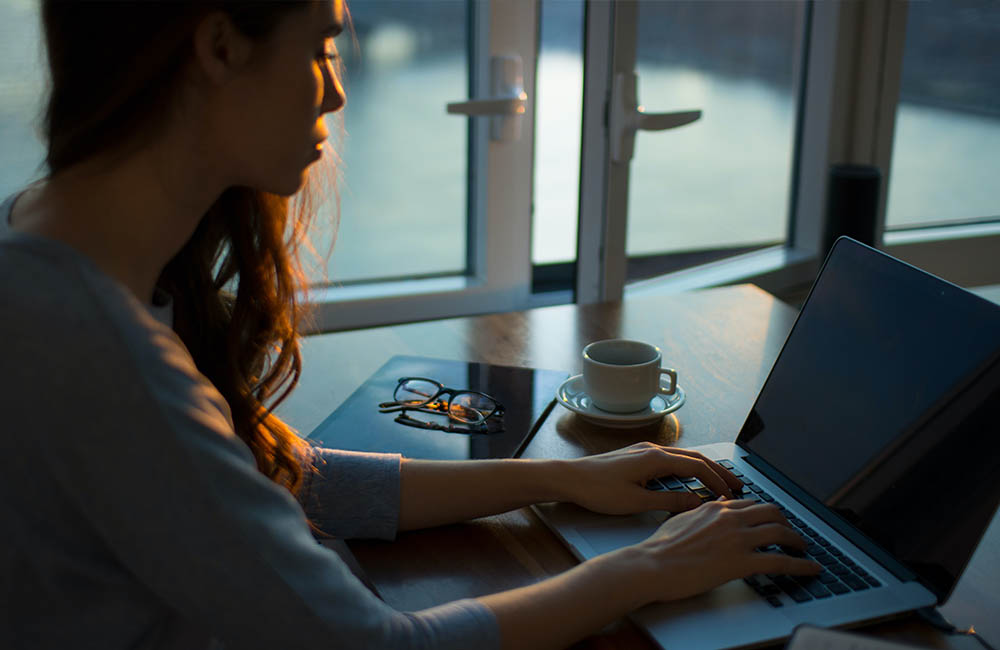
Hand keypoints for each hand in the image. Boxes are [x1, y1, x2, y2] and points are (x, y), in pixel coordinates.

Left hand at [561, 442, 743, 515]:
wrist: (570, 477)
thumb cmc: (598, 490)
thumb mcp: (636, 502)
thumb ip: (669, 502)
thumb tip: (697, 503)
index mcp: (655, 458)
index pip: (697, 467)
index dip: (717, 481)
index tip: (732, 495)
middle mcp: (653, 450)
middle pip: (695, 457)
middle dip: (718, 471)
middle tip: (738, 485)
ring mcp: (644, 451)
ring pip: (683, 457)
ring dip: (703, 468)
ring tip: (719, 482)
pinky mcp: (637, 456)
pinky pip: (670, 459)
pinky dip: (687, 468)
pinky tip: (690, 479)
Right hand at [627, 498, 820, 603]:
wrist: (652, 565)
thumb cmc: (661, 547)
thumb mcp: (682, 519)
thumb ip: (703, 511)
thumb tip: (716, 504)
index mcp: (716, 508)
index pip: (751, 504)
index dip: (767, 513)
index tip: (773, 520)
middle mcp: (730, 518)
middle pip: (772, 513)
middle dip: (787, 522)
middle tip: (792, 533)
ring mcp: (738, 539)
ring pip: (781, 533)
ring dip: (798, 541)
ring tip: (804, 549)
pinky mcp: (742, 562)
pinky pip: (781, 562)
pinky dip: (801, 565)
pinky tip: (811, 568)